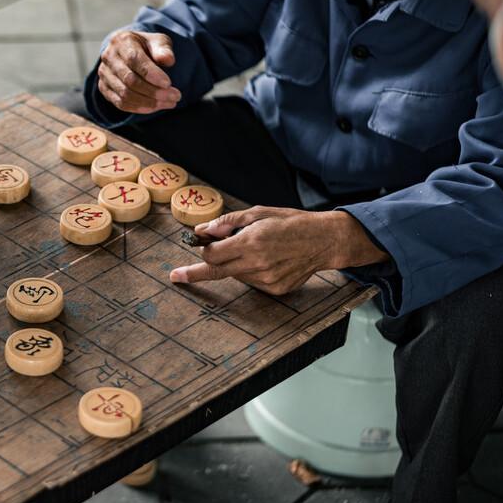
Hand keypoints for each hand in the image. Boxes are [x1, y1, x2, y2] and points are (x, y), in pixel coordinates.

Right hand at [97, 30, 180, 113]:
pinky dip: (139, 108)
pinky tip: (155, 107)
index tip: (169, 83)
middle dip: (154, 91)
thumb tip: (168, 60)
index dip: (151, 74)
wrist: (128, 51)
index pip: (134, 59)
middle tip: (175, 96)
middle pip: (129, 80)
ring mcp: (104, 74)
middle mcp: (109, 57)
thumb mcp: (158, 41)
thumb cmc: (147, 47)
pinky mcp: (104, 88)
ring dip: (149, 102)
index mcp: (122, 41)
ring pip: (125, 95)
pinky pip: (120, 104)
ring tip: (169, 103)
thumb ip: (163, 49)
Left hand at [169, 208, 388, 294]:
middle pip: (216, 271)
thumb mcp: (258, 213)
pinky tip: (266, 260)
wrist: (324, 241)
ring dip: (232, 264)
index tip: (184, 262)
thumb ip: (228, 223)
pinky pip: (251, 281)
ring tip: (252, 249)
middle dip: (198, 271)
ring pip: (234, 275)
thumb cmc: (291, 222)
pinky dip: (250, 271)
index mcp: (252, 242)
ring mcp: (267, 280)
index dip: (201, 252)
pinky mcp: (275, 289)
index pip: (212, 255)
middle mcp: (257, 264)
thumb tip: (202, 232)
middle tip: (177, 275)